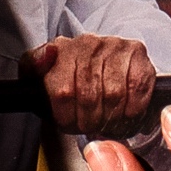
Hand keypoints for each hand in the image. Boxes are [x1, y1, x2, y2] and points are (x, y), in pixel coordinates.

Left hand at [29, 34, 158, 140]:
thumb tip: (47, 55)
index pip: (62, 93)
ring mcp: (114, 46)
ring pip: (114, 95)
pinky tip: (124, 112)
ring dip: (111, 118)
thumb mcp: (38, 74)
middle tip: (89, 127)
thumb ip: (32, 67)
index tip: (69, 124)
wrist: (96, 59)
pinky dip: (132, 108)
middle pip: (89, 97)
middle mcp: (88, 44)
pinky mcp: (137, 53)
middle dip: (89, 121)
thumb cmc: (66, 73)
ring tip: (106, 122)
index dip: (67, 118)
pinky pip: (137, 88)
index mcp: (61, 50)